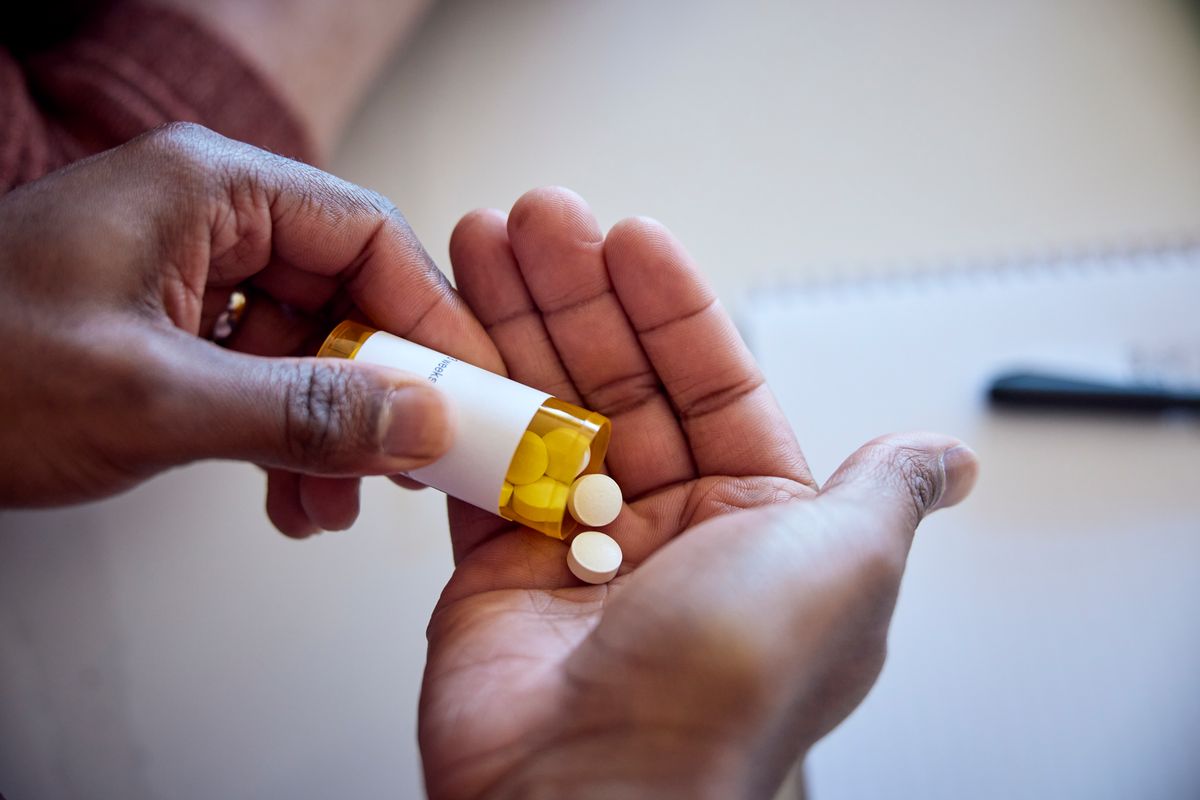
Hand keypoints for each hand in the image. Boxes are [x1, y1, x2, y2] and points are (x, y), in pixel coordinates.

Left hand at [0, 123, 498, 534]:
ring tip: (332, 500)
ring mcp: (184, 272)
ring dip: (330, 427)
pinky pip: (259, 370)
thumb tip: (419, 421)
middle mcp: (205, 219)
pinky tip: (287, 492)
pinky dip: (282, 434)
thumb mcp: (155, 400)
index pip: (368, 235)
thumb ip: (303, 412)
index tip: (469, 388)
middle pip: (345, 292)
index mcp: (208, 191)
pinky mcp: (166, 323)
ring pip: (306, 341)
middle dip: (377, 389)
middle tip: (410, 457)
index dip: (431, 316)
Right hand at [418, 188, 978, 798]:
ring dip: (512, 328)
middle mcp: (669, 532)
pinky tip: (446, 335)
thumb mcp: (845, 564)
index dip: (671, 305)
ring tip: (482, 245)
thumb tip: (950, 457)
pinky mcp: (498, 569)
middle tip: (537, 222)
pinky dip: (459, 403)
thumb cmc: (731, 686)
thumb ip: (883, 490)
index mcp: (757, 522)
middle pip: (619, 383)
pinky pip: (477, 467)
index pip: (715, 383)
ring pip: (545, 413)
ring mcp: (577, 547)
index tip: (627, 239)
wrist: (595, 796)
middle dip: (578, 296)